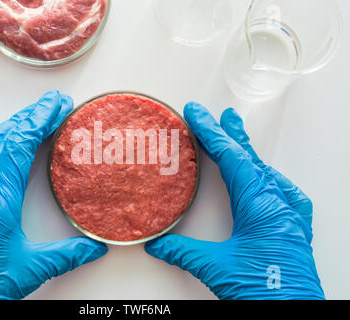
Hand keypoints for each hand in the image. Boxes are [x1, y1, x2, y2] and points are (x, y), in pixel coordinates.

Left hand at [0, 91, 107, 299]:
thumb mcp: (31, 267)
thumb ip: (67, 254)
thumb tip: (94, 248)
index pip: (21, 142)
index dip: (41, 119)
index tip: (58, 105)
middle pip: (5, 135)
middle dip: (31, 116)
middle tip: (53, 104)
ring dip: (11, 128)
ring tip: (31, 120)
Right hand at [145, 103, 323, 299]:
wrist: (295, 315)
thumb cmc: (264, 291)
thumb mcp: (216, 268)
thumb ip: (183, 252)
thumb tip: (157, 245)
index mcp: (261, 205)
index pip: (233, 158)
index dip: (212, 133)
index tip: (198, 114)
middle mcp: (278, 204)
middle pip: (250, 159)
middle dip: (232, 135)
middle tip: (223, 115)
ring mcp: (288, 215)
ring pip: (265, 173)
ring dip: (248, 154)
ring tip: (238, 138)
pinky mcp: (292, 228)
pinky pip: (280, 192)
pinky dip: (268, 178)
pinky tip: (268, 178)